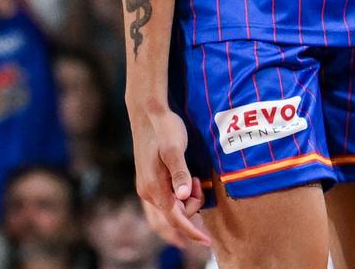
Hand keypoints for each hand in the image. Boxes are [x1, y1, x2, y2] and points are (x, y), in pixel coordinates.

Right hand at [130, 104, 210, 246]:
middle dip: (191, 208)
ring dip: (186, 204)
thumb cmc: (164, 128)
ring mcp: (146, 187)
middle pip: (173, 217)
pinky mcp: (149, 181)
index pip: (175, 219)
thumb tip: (183, 197)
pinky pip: (165, 202)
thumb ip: (179, 173)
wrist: (148, 112)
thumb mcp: (174, 148)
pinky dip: (178, 201)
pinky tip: (187, 189)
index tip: (207, 242)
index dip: (191, 232)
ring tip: (194, 179)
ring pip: (169, 210)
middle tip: (198, 181)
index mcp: (154, 188)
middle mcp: (147, 192)